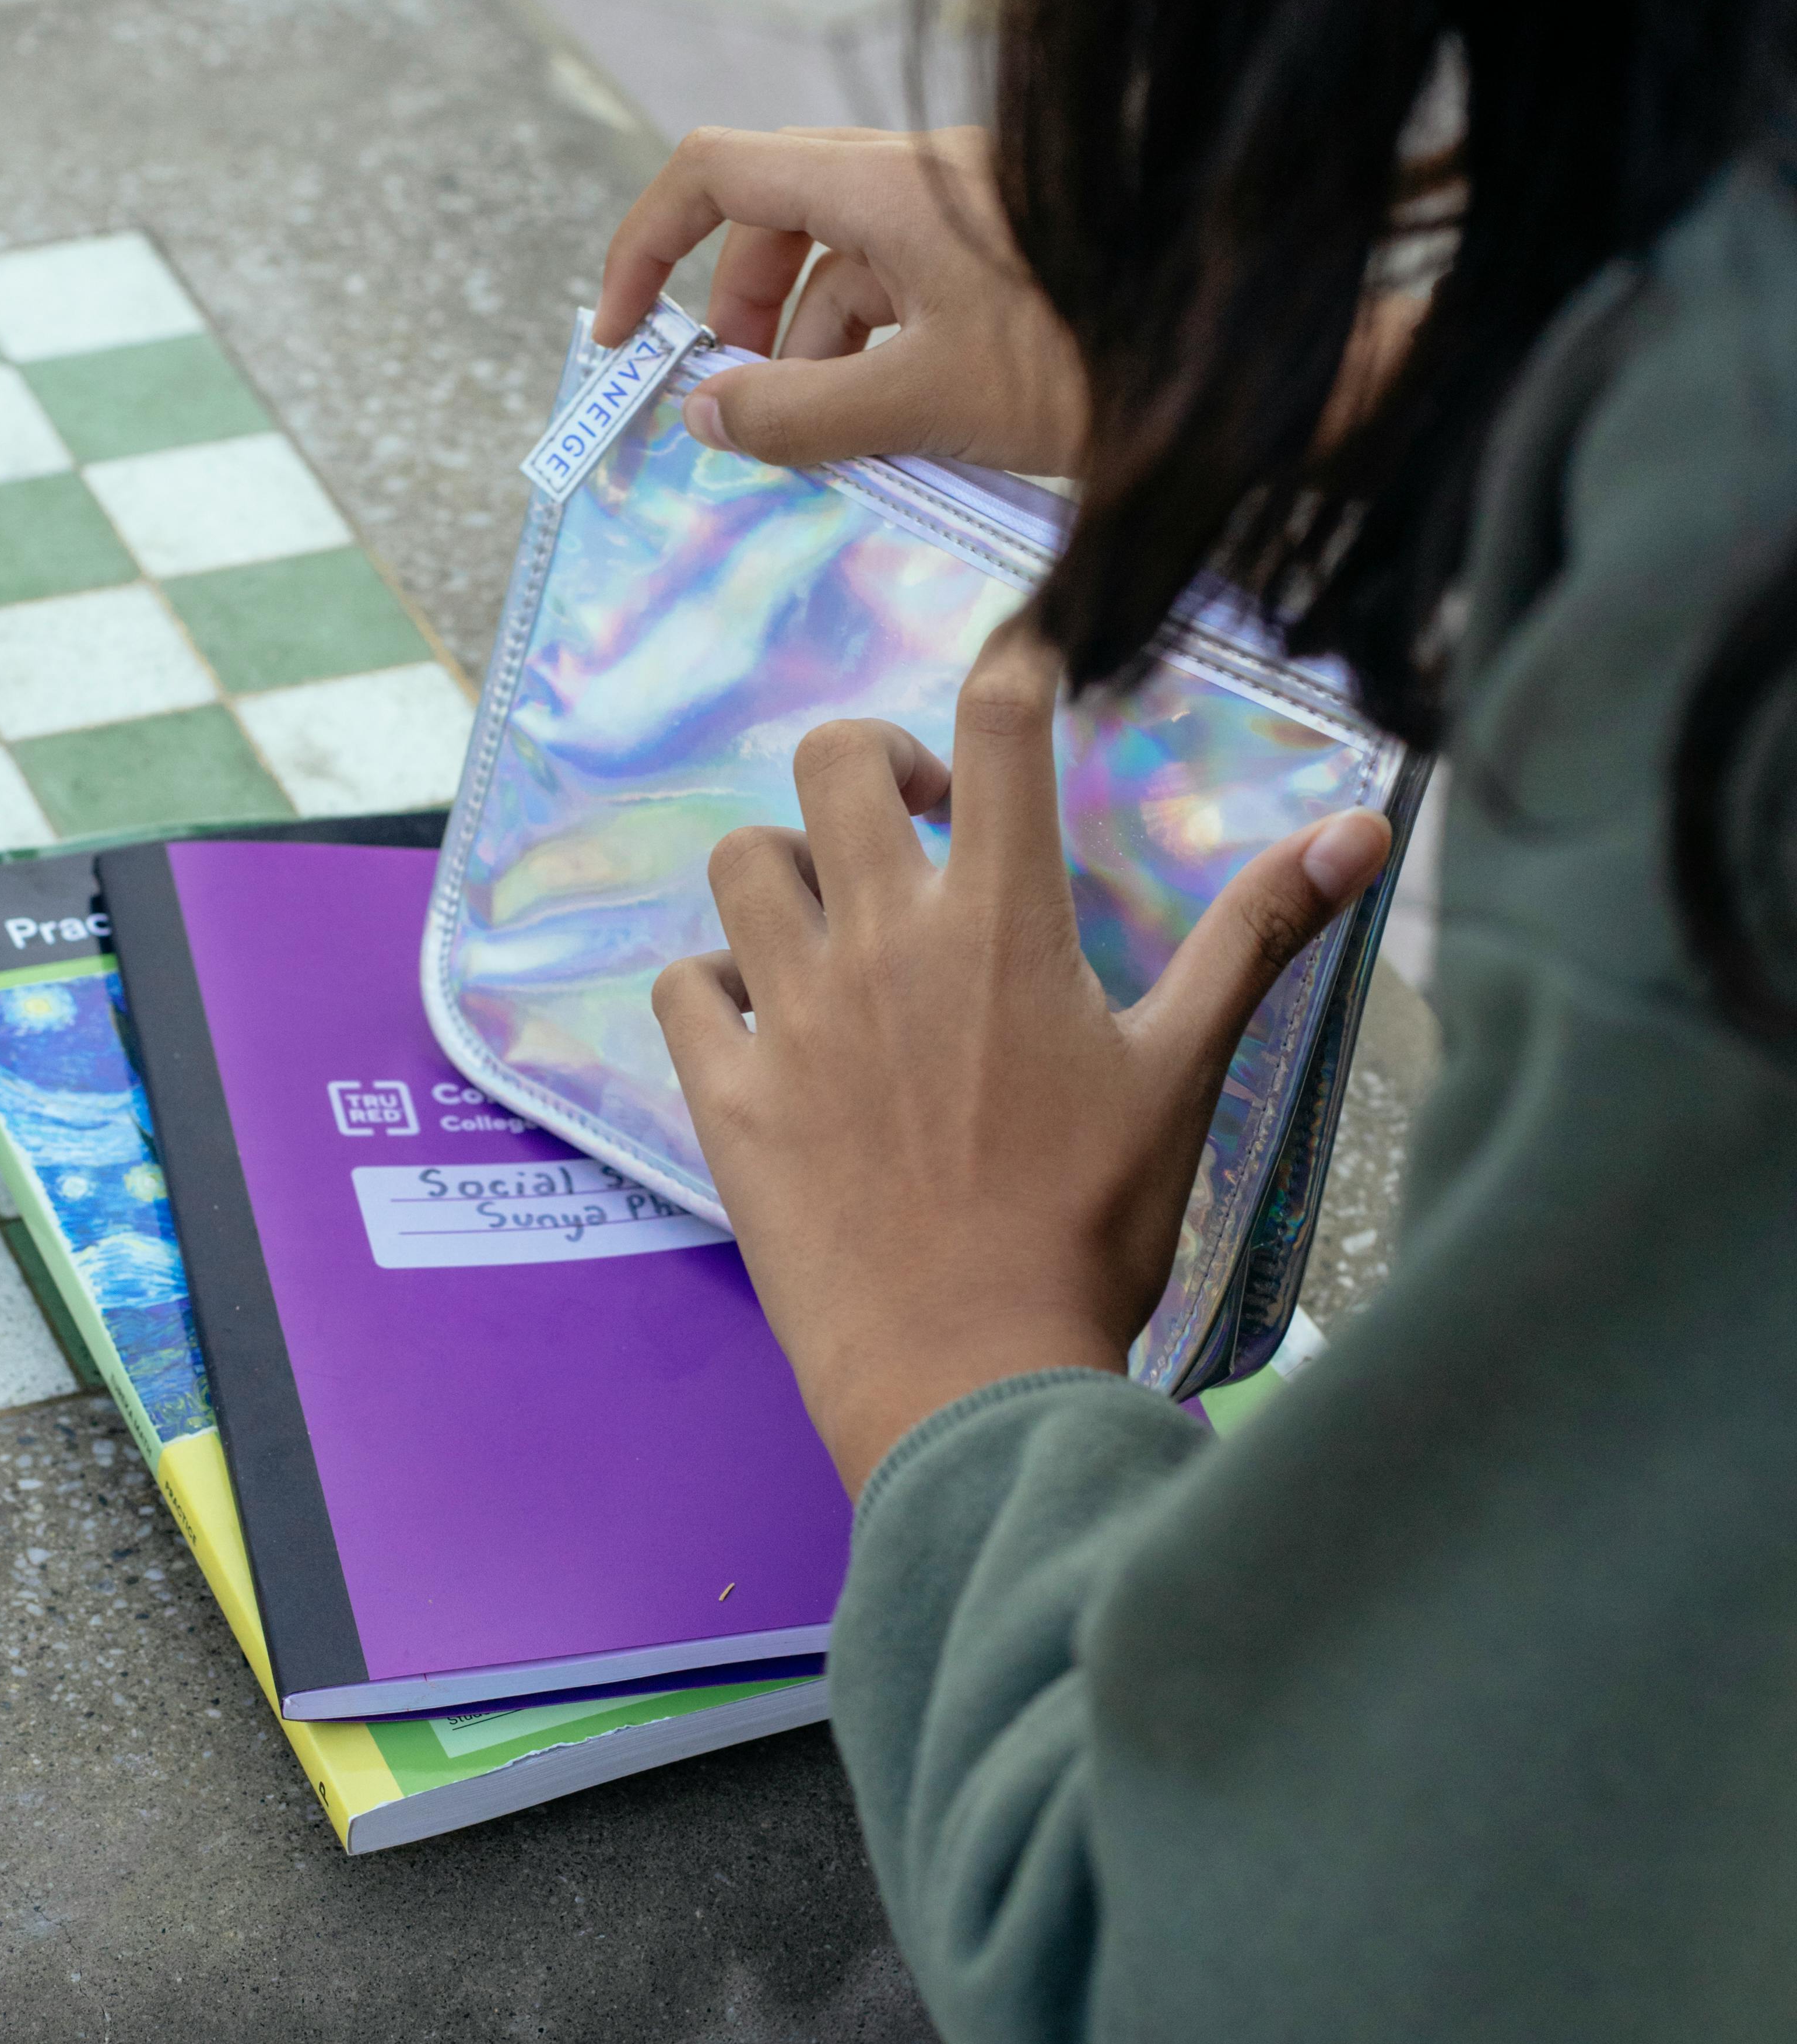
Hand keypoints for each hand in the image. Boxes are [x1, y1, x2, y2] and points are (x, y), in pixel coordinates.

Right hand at [595, 124, 1090, 479]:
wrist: (1260, 362)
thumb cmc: (1099, 364)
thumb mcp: (928, 401)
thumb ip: (802, 410)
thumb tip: (705, 411)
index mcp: (885, 185)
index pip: (714, 172)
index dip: (645, 245)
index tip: (622, 335)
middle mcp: (919, 178)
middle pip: (775, 215)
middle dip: (734, 311)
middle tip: (734, 406)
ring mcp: (969, 211)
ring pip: (845, 261)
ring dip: (810, 344)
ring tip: (825, 438)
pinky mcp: (1011, 253)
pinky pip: (908, 287)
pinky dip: (877, 349)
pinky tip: (895, 425)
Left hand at [652, 619, 1392, 1494]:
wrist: (969, 1374)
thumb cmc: (1089, 1230)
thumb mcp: (1183, 1074)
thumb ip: (1257, 936)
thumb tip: (1362, 830)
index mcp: (1001, 923)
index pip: (998, 725)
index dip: (1007, 669)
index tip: (1016, 680)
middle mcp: (881, 942)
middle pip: (832, 759)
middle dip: (872, 763)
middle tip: (912, 824)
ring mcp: (791, 1013)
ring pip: (742, 863)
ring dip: (785, 870)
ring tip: (832, 927)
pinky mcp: (727, 1091)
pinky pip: (681, 984)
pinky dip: (714, 985)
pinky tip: (762, 1025)